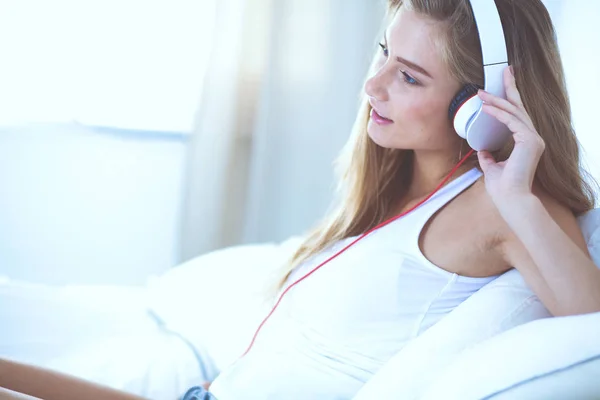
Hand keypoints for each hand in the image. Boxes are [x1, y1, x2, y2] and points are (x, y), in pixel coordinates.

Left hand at [476, 65, 544, 210]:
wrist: (510, 199)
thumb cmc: (503, 188)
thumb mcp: (492, 168)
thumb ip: (489, 157)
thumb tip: (483, 150)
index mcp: (526, 142)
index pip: (517, 116)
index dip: (509, 100)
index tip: (502, 86)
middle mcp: (532, 138)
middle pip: (520, 107)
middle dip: (510, 88)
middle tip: (505, 71)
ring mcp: (533, 139)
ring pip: (514, 112)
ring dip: (497, 101)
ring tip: (481, 93)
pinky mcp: (529, 141)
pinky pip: (511, 121)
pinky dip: (498, 113)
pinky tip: (485, 107)